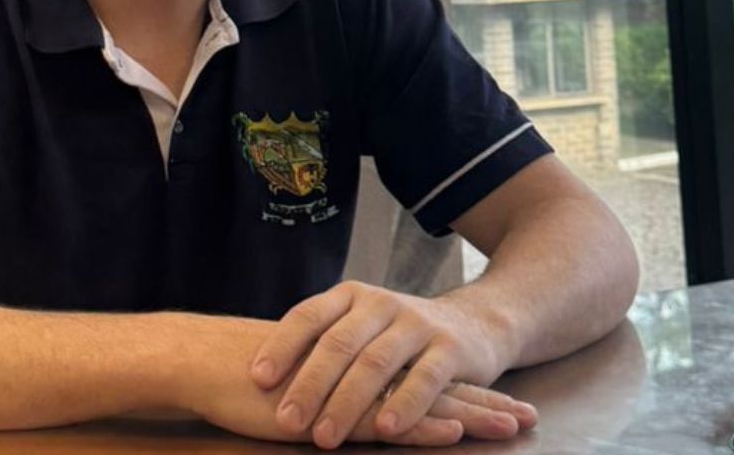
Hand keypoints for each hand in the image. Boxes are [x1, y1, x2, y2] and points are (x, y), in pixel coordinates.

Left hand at [249, 281, 536, 449]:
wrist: (475, 323)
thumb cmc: (398, 335)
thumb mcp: (359, 326)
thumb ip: (322, 344)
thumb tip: (259, 375)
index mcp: (350, 296)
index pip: (308, 316)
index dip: (282, 346)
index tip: (257, 379)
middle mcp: (380, 304)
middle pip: (338, 344)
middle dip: (310, 385)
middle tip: (286, 420)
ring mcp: (416, 324)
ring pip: (376, 363)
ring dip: (348, 402)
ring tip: (325, 436)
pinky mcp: (451, 349)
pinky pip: (424, 378)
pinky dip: (404, 405)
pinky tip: (385, 430)